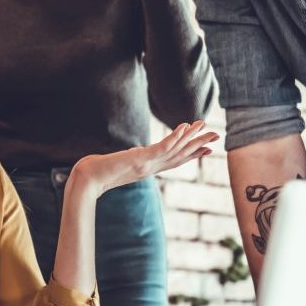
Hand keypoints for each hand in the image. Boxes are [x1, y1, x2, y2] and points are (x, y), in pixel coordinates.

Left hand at [72, 122, 218, 195]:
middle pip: (181, 155)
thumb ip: (130, 160)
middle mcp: (152, 167)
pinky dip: (175, 137)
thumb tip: (132, 155)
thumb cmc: (99, 173)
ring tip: (204, 126)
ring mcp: (148, 164)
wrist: (87, 179)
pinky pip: (162, 147)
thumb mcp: (119, 165)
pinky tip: (184, 127)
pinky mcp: (140, 159)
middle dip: (199, 145)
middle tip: (218, 136)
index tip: (208, 149)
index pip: (175, 160)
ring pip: (175, 150)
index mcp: (149, 168)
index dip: (192, 154)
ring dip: (191, 138)